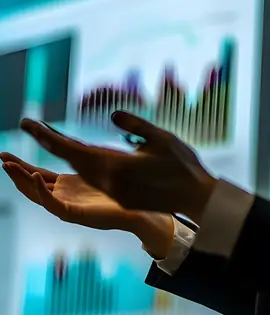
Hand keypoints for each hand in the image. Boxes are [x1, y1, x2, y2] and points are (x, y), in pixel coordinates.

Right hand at [0, 153, 174, 258]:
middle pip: (32, 184)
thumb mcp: (99, 172)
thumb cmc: (122, 194)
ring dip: (22, 180)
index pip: (37, 174)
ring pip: (37, 194)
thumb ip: (88, 159)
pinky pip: (53, 204)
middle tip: (1, 158)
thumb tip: (83, 140)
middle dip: (15, 171)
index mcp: (66, 188)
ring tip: (8, 166)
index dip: (21, 165)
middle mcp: (63, 197)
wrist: (138, 212)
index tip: (5, 155)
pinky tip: (34, 177)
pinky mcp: (74, 214)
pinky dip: (42, 192)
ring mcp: (67, 206)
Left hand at [15, 111, 216, 225]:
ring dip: (63, 155)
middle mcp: (108, 181)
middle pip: (69, 160)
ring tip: (48, 138)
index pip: (71, 149)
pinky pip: (92, 178)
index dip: (47, 136)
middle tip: (30, 125)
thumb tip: (113, 116)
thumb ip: (135, 125)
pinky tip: (76, 155)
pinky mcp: (120, 197)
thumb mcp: (161, 137)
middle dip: (48, 142)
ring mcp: (113, 192)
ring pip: (79, 171)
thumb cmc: (182, 165)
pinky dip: (79, 164)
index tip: (28, 124)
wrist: (196, 198)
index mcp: (115, 166)